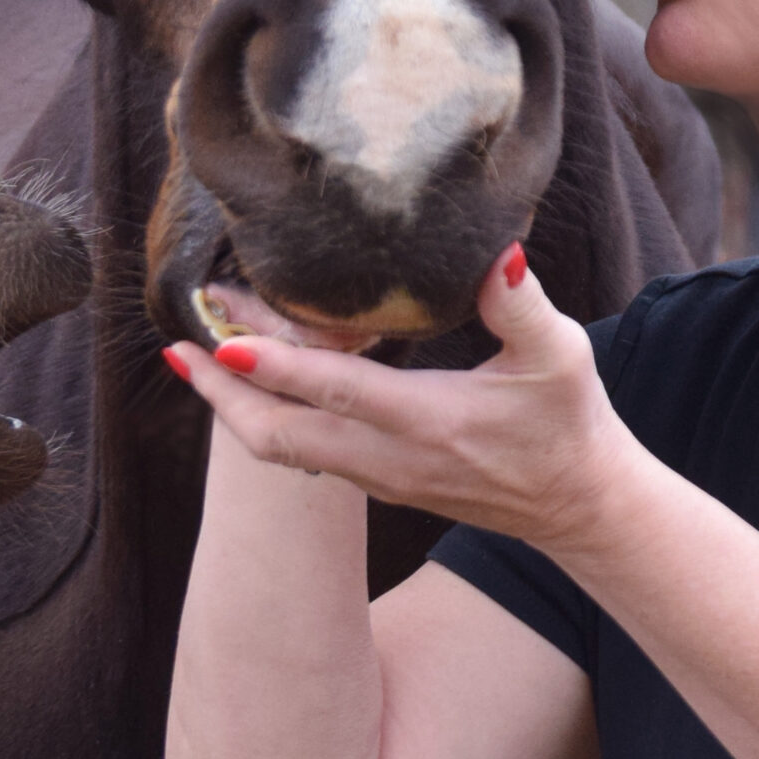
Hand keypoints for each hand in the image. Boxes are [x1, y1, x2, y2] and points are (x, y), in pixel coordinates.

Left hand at [165, 249, 635, 549]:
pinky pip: (300, 455)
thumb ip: (521, 304)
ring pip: (282, 452)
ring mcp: (379, 479)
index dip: (278, 367)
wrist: (580, 507)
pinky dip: (264, 418)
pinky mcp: (377, 485)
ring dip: (233, 406)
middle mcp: (392, 459)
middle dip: (221, 392)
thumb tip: (498, 251)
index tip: (223, 341)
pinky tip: (244, 381)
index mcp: (431, 422)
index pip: (338, 393)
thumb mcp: (560, 356)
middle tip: (178, 345)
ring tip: (193, 356)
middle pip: (281, 437)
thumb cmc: (569, 422)